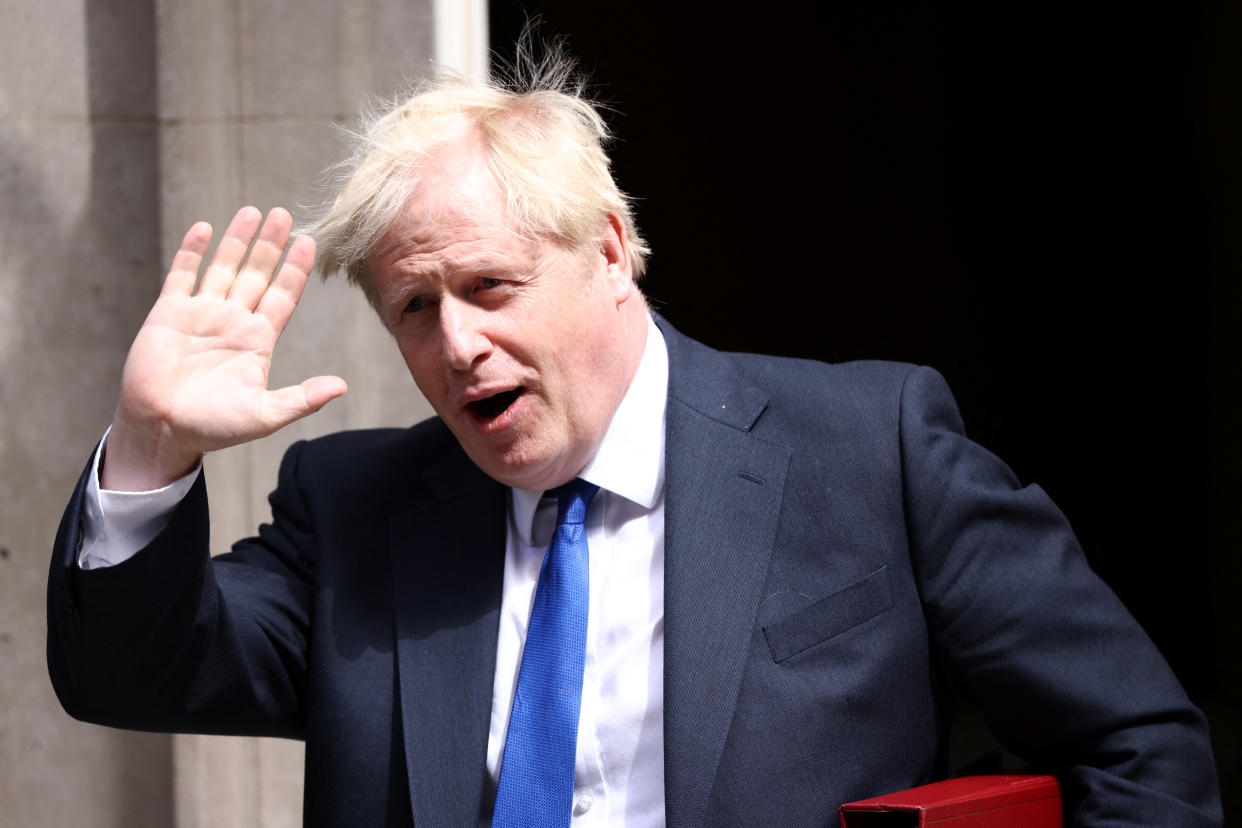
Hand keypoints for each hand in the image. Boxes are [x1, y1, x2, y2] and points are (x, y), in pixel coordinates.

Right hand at [102, 207, 347, 490]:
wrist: (161, 431)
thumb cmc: (213, 427)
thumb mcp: (264, 415)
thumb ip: (302, 399)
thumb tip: (342, 387)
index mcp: (257, 340)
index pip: (283, 296)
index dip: (295, 269)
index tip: (310, 243)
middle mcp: (233, 321)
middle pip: (257, 274)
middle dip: (270, 245)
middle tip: (285, 213)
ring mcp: (201, 314)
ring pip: (224, 267)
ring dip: (237, 240)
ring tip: (253, 211)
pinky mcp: (169, 313)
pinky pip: (183, 275)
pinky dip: (192, 252)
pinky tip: (205, 227)